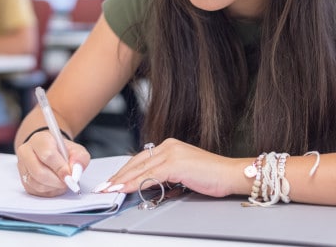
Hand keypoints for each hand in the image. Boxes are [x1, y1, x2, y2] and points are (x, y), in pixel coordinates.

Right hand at [16, 130, 90, 196]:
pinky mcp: (23, 179)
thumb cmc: (63, 151)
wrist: (50, 152)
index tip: (70, 175)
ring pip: (36, 183)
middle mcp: (26, 151)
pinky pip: (36, 191)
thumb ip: (79, 158)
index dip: (60, 168)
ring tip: (62, 181)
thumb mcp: (76, 149)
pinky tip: (55, 185)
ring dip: (53, 187)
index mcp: (39, 139)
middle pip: (39, 172)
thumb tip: (75, 172)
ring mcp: (22, 166)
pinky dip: (49, 191)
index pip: (47, 155)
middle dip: (57, 180)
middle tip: (68, 182)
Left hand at [100, 138, 243, 196]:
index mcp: (170, 145)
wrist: (230, 174)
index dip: (125, 170)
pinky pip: (149, 175)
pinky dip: (134, 183)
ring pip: (140, 168)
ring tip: (110, 189)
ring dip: (122, 180)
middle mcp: (169, 145)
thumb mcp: (183, 173)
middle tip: (105, 186)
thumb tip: (148, 184)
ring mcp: (172, 153)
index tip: (114, 180)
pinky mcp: (175, 164)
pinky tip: (125, 189)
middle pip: (137, 162)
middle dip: (119, 175)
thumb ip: (166, 174)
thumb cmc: (212, 175)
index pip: (141, 158)